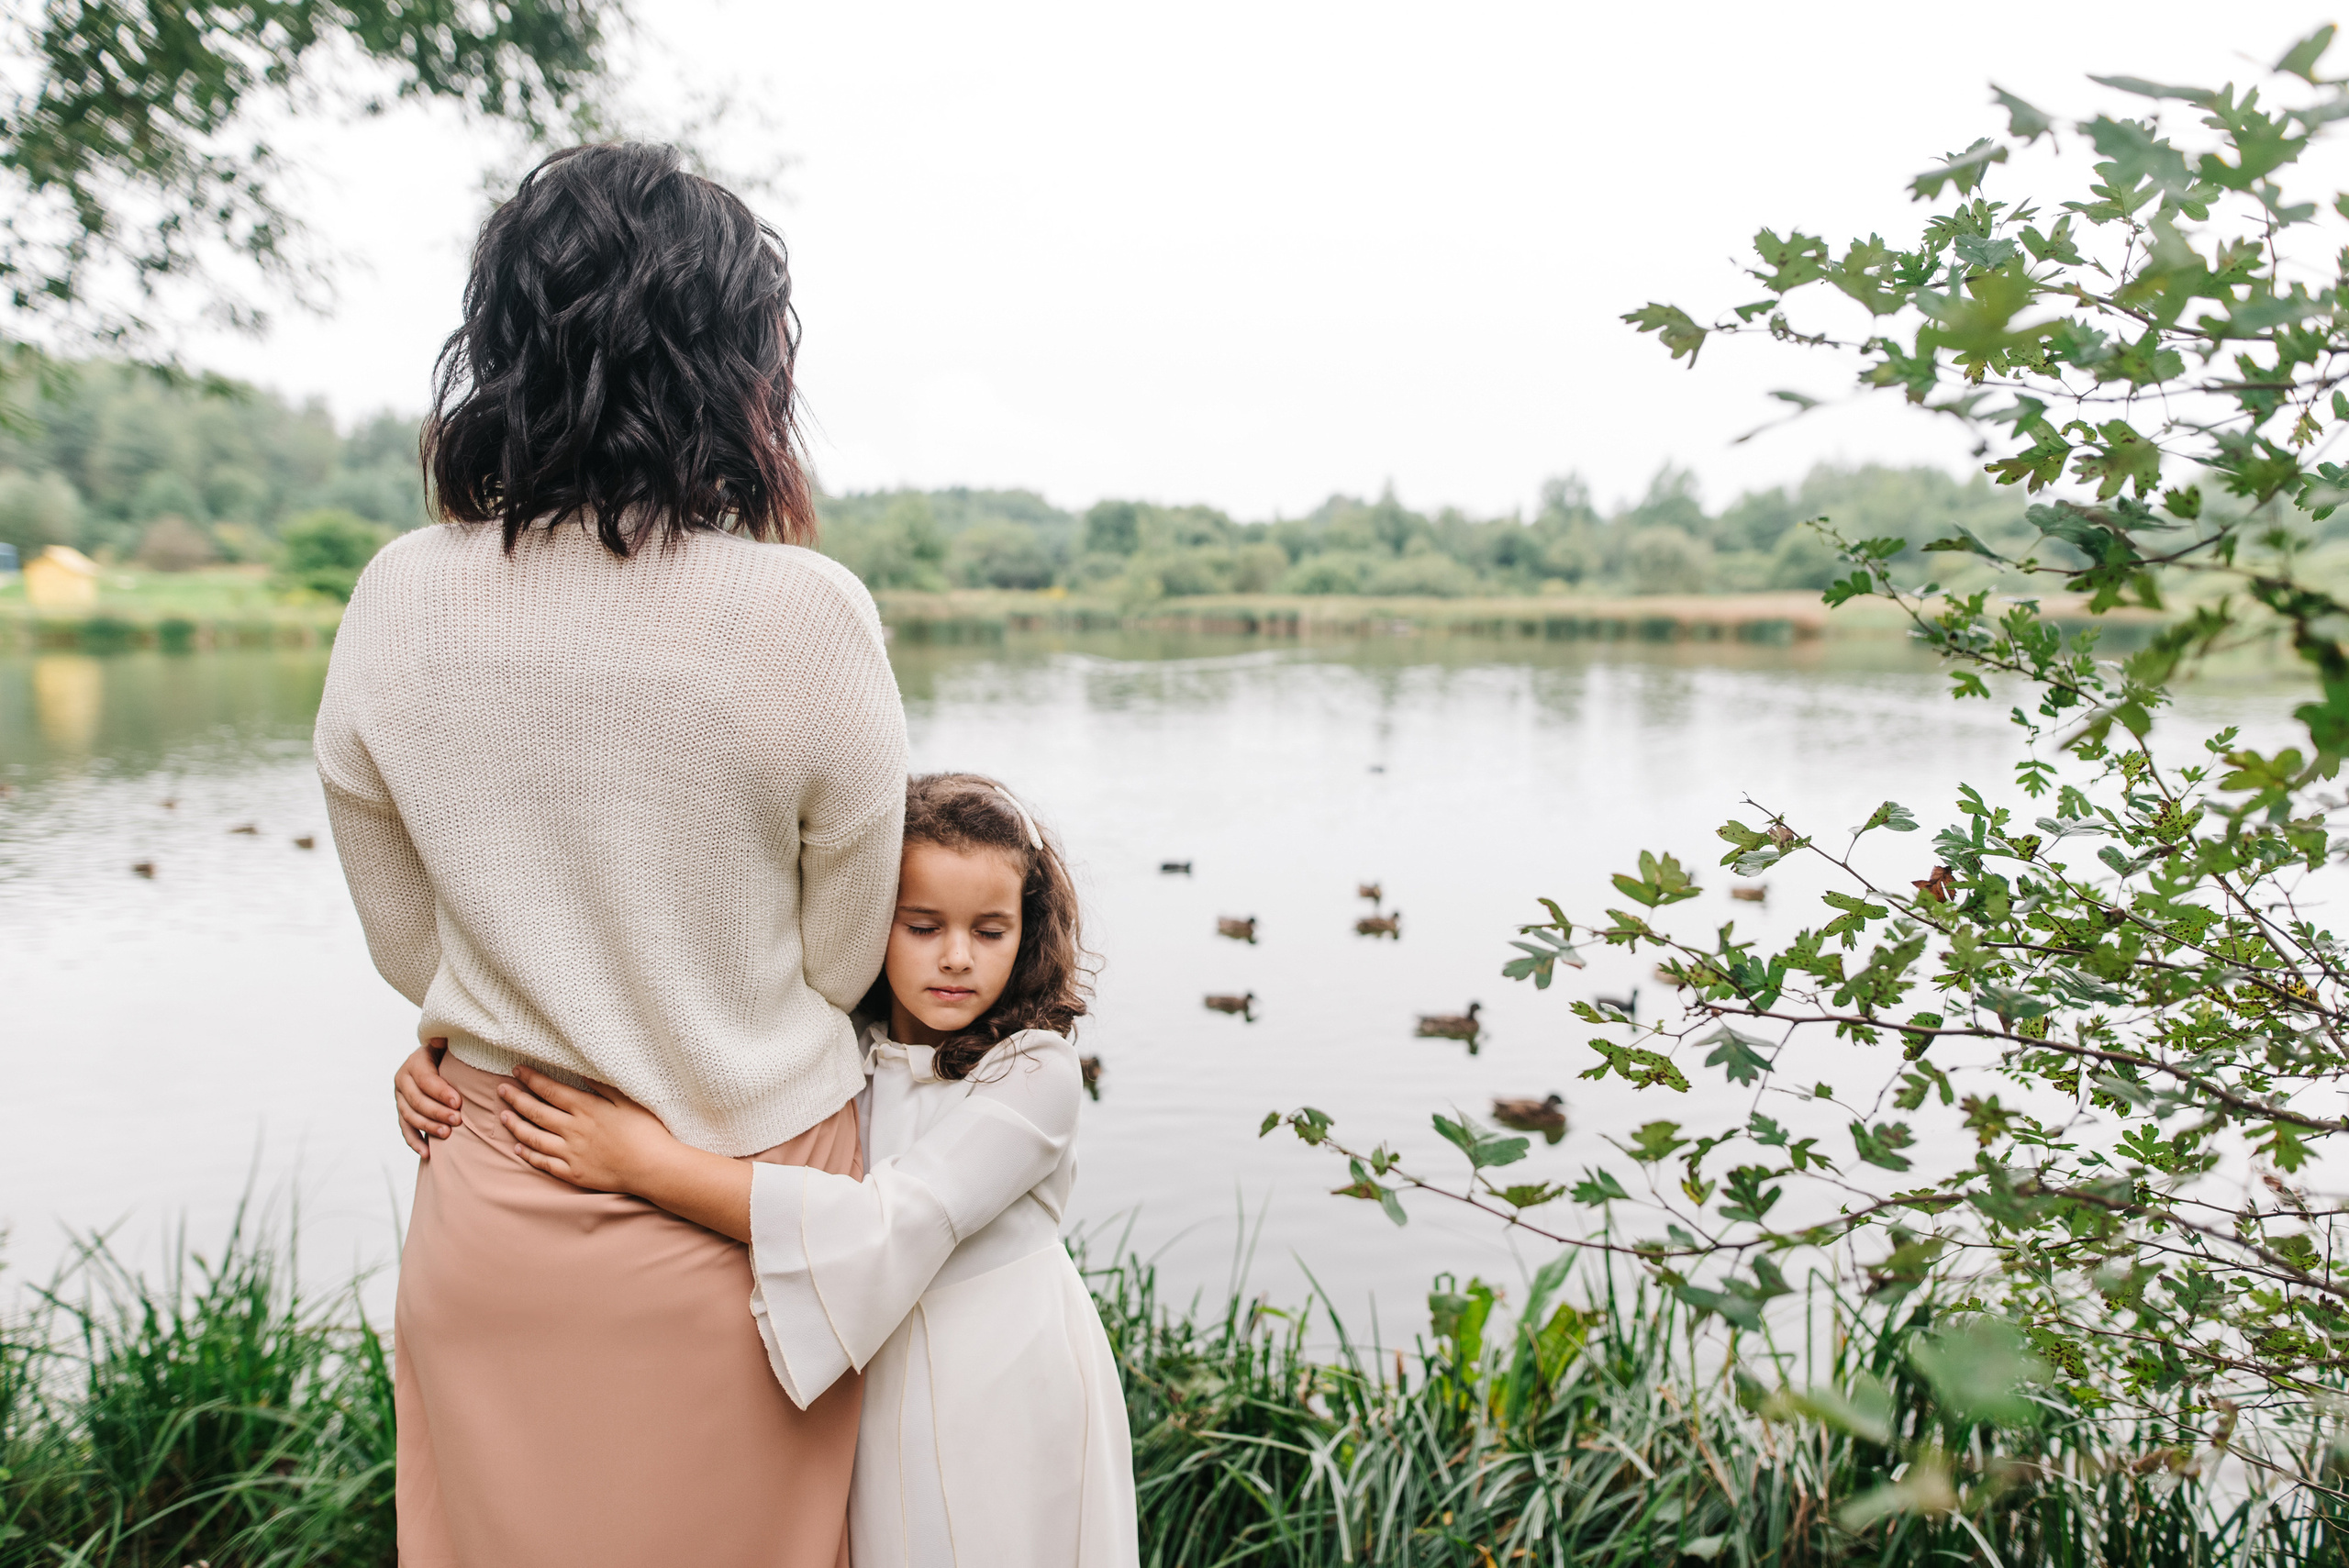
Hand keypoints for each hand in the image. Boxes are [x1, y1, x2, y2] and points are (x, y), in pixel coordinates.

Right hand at [396, 1039, 460, 1156]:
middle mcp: (402, 1080)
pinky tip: (427, 1153)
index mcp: (414, 1063)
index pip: (426, 1080)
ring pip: (410, 1116)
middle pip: (417, 1101)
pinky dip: (415, 1142)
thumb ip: (446, 1042)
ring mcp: (400, 1098)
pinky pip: (405, 1129)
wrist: (437, 1061)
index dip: (441, 1092)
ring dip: (428, 1127)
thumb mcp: (449, 1044)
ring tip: (447, 1134)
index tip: (459, 1102)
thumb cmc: (450, 1053)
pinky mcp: (402, 1112)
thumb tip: (440, 1041)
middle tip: (457, 1121)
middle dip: (437, 1112)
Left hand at [497, 1065, 677, 1195]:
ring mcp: (571, 1154)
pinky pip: (544, 1164)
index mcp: (586, 1109)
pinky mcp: (574, 1173)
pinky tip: (518, 1148)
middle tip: (501, 1090)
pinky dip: (529, 1155)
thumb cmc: (646, 1131)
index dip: (531, 1079)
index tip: (517, 1070)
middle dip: (516, 1099)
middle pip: (536, 1112)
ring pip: (534, 1138)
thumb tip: (581, 1068)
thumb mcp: (627, 1100)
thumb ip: (602, 1084)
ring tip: (503, 1116)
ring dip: (516, 1126)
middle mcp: (573, 1130)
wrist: (653, 1168)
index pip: (550, 1090)